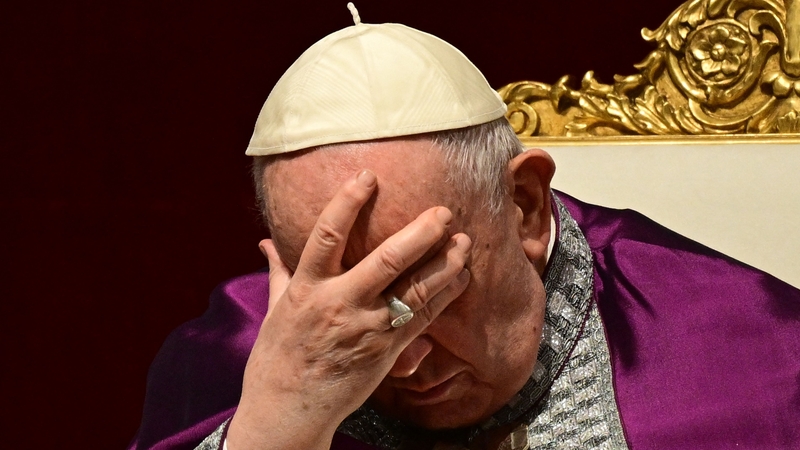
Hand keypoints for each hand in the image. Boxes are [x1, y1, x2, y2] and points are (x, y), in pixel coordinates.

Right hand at [227, 169, 471, 449]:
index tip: (368, 176)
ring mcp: (366, 329)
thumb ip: (279, 270)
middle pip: (386, 260)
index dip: (347, 202)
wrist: (288, 409)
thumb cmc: (278, 356)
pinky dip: (445, 295)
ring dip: (444, 263)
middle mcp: (339, 304)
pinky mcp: (386, 351)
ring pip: (414, 290)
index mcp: (307, 288)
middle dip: (420, 232)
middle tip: (443, 211)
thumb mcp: (273, 309)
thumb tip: (266, 241)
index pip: (327, 236)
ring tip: (464, 240)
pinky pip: (422, 319)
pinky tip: (461, 276)